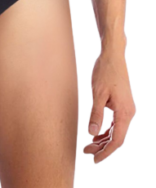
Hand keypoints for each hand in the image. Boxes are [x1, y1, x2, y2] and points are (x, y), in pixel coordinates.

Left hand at [82, 49, 135, 164]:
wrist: (113, 55)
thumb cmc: (104, 72)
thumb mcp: (97, 93)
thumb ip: (96, 114)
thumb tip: (92, 133)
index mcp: (124, 113)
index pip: (117, 140)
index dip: (106, 152)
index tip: (95, 160)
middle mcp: (129, 113)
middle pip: (117, 137)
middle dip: (102, 147)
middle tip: (86, 152)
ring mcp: (127, 108)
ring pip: (116, 130)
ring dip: (103, 139)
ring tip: (88, 145)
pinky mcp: (123, 104)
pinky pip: (116, 122)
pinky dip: (106, 129)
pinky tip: (96, 133)